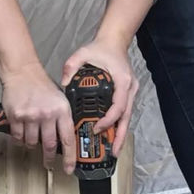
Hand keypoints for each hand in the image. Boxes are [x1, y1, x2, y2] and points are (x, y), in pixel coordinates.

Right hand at [1, 62, 76, 173]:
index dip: (69, 157)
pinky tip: (22, 131)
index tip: (69, 169)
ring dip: (32, 144)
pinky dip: (20, 138)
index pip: (68, 139)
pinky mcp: (15, 117)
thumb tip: (66, 138)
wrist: (22, 72)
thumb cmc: (41, 85)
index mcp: (62, 110)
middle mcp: (47, 114)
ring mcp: (30, 117)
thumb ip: (63, 117)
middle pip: (49, 145)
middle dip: (49, 158)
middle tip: (48, 163)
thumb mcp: (60, 99)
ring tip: (32, 137)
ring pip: (31, 143)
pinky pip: (18, 137)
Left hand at [61, 36, 138, 157]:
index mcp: (121, 81)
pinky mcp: (127, 94)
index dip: (109, 120)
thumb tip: (63, 82)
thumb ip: (71, 66)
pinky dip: (118, 126)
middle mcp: (129, 89)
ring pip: (128, 118)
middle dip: (120, 136)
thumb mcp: (82, 53)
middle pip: (127, 117)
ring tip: (114, 151)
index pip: (118, 106)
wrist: (114, 41)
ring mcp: (130, 92)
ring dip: (121, 134)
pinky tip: (112, 137)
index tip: (97, 129)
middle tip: (113, 152)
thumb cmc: (100, 49)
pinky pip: (124, 114)